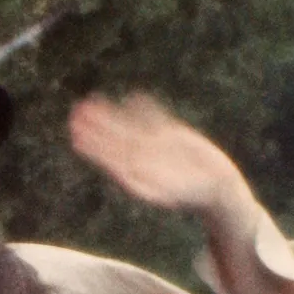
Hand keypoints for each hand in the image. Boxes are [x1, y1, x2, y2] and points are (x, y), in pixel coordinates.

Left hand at [67, 92, 254, 222]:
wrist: (216, 189)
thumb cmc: (191, 196)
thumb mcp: (167, 192)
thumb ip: (146, 184)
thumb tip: (124, 176)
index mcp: (135, 173)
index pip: (107, 157)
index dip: (91, 144)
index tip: (76, 132)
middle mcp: (141, 159)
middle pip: (112, 139)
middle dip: (96, 126)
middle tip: (76, 111)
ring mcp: (155, 147)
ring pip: (128, 127)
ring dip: (111, 115)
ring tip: (93, 101)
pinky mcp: (171, 137)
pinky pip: (154, 119)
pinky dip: (144, 109)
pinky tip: (135, 97)